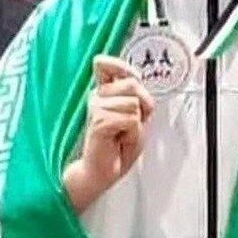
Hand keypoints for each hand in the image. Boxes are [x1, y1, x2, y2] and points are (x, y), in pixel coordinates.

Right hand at [63, 54, 154, 213]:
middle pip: (132, 85)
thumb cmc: (117, 148)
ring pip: (133, 105)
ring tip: (122, 134)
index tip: (125, 73)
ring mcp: (96, 108)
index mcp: (105, 93)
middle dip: (141, 107)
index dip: (120, 66)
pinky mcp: (98, 121)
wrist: (102, 172)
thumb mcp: (135, 117)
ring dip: (136, 124)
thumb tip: (135, 80)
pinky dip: (132, 134)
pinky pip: (130, 120)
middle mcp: (98, 97)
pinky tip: (119, 140)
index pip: (110, 66)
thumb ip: (136, 95)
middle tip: (130, 124)